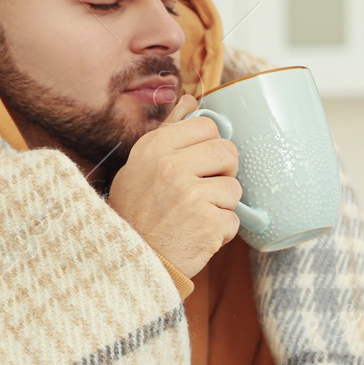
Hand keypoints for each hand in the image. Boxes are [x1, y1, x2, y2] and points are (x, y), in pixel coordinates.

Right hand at [107, 94, 241, 277]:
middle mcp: (171, 165)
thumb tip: (190, 100)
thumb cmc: (136, 214)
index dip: (209, 146)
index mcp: (155, 147)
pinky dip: (220, 232)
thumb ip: (168, 132)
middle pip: (228, 151)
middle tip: (201, 192)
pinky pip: (234, 220)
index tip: (198, 164)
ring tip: (194, 216)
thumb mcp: (139, 166)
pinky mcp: (208, 223)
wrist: (129, 264)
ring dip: (221, 206)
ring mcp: (191, 194)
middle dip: (222, 173)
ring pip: (234, 188)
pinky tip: (197, 235)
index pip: (207, 126)